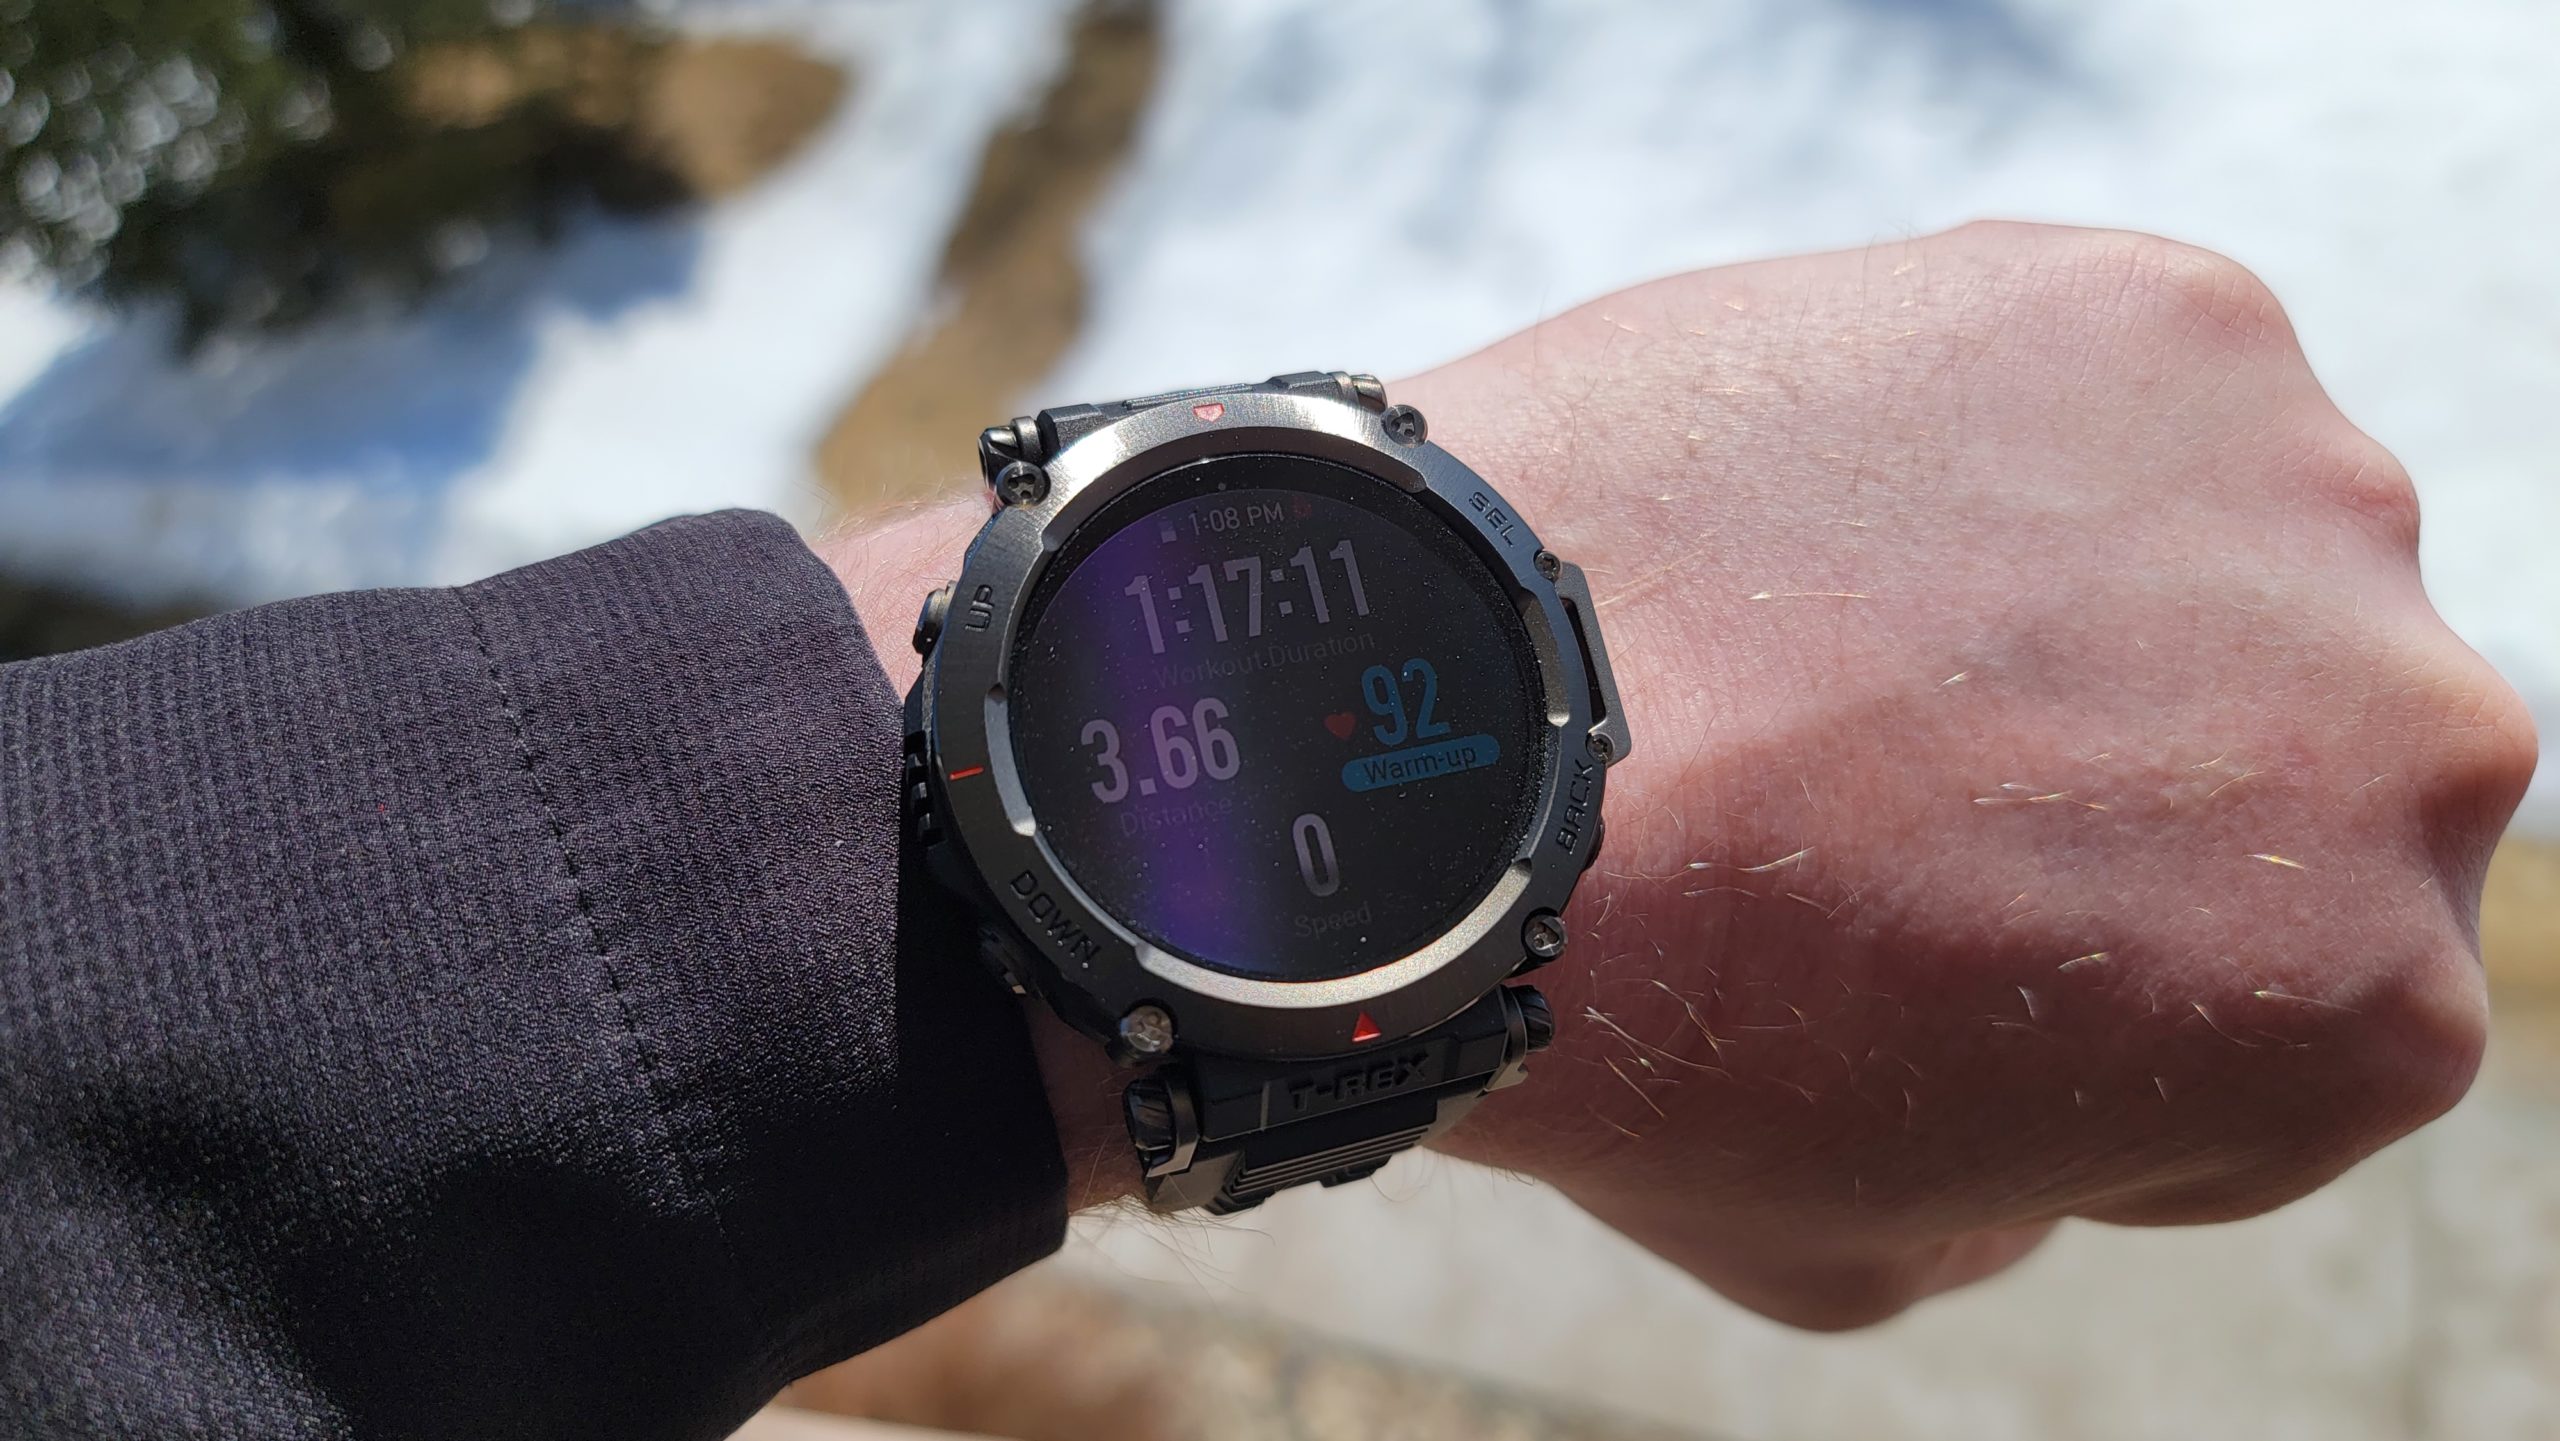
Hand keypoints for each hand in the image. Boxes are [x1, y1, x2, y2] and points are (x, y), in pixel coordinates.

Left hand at [830, 221, 2535, 1327]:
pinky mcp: (2161, 312)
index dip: (2117, 994)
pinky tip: (1822, 499)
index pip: (2299, 1004)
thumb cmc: (1638, 1032)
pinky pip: (2105, 387)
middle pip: (2292, 762)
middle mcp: (2417, 743)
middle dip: (2133, 780)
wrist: (1455, 756)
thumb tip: (2039, 1077)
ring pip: (2218, 557)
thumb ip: (2029, 1170)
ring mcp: (2302, 496)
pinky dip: (1992, 434)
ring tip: (1841, 622)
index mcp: (2371, 1014)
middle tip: (1903, 767)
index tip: (1956, 954)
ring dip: (2077, 591)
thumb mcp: (1864, 1247)